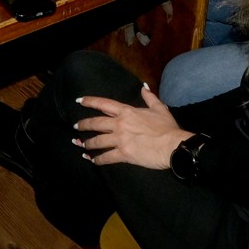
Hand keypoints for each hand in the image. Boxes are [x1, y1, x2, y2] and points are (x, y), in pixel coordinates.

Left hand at [73, 86, 192, 169]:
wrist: (172, 145)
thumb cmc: (167, 127)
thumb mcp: (159, 108)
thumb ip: (149, 97)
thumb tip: (144, 87)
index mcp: (127, 111)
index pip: (104, 104)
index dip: (90, 101)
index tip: (79, 101)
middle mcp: (120, 124)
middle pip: (96, 123)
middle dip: (83, 125)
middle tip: (76, 127)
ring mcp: (120, 139)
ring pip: (98, 141)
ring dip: (87, 144)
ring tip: (81, 145)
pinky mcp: (123, 154)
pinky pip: (106, 157)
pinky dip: (98, 160)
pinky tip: (92, 161)